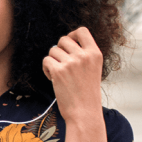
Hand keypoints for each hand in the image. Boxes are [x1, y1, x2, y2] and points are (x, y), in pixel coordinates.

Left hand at [42, 27, 106, 141]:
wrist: (84, 111)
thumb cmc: (87, 92)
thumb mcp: (93, 68)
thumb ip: (83, 55)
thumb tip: (65, 42)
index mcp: (95, 53)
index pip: (82, 31)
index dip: (72, 35)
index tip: (68, 45)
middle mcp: (84, 56)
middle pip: (63, 39)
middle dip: (59, 50)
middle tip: (62, 64)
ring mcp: (71, 63)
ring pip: (52, 50)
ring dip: (52, 61)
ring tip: (59, 74)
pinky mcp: (58, 71)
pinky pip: (46, 60)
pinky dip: (46, 69)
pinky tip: (53, 78)